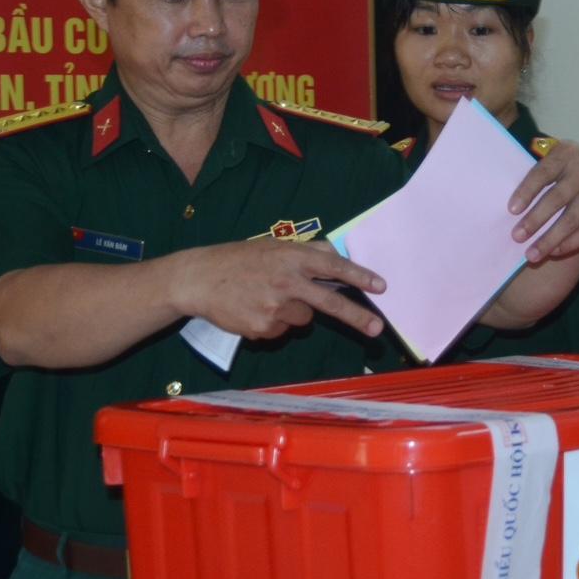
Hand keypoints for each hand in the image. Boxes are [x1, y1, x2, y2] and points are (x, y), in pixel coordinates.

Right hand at [174, 239, 385, 339]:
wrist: (198, 279)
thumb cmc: (238, 260)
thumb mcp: (272, 248)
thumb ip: (306, 252)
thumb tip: (336, 254)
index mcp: (290, 257)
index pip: (332, 266)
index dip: (358, 276)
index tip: (380, 287)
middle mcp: (286, 281)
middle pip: (328, 302)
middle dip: (356, 317)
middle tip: (377, 330)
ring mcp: (274, 307)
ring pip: (302, 318)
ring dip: (293, 312)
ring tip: (265, 298)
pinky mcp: (262, 327)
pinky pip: (281, 330)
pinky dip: (273, 323)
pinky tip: (253, 309)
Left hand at [507, 139, 578, 262]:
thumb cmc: (553, 180)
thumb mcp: (542, 171)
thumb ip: (527, 179)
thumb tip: (495, 196)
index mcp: (566, 152)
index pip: (544, 171)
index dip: (527, 190)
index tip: (511, 210)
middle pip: (559, 196)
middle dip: (536, 219)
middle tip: (516, 237)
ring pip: (573, 217)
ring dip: (551, 238)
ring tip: (531, 254)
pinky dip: (570, 243)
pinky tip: (554, 252)